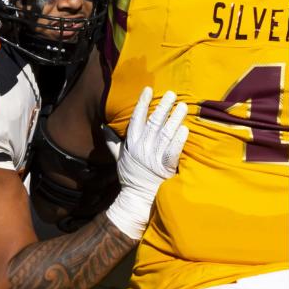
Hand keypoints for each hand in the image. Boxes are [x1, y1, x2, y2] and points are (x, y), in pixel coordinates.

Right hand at [105, 87, 188, 239]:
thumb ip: (112, 141)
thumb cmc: (130, 176)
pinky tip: (185, 129)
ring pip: (165, 134)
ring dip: (174, 119)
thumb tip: (102, 126)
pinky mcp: (165, 168)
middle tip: (172, 93)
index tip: (148, 90)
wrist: (137, 198)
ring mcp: (153, 157)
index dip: (142, 104)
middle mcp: (142, 148)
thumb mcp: (118, 157)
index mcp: (131, 144)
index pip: (136, 119)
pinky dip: (179, 140)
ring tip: (182, 106)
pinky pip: (173, 151)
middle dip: (162, 107)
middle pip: (153, 123)